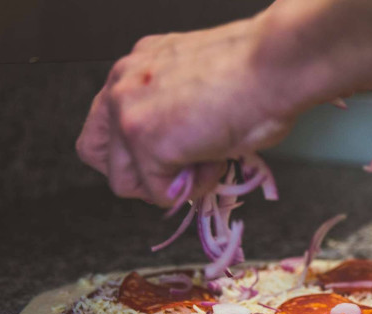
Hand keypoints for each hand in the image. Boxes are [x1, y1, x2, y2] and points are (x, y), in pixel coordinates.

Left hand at [76, 19, 297, 205]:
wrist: (276, 63)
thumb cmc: (259, 69)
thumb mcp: (201, 85)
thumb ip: (176, 111)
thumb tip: (187, 151)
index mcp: (138, 65)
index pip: (105, 120)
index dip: (133, 150)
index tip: (168, 156)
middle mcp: (123, 81)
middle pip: (96, 153)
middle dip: (138, 173)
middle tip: (179, 169)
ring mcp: (128, 112)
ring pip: (125, 182)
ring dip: (170, 184)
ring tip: (209, 160)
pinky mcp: (147, 141)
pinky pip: (161, 193)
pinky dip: (194, 188)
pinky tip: (218, 160)